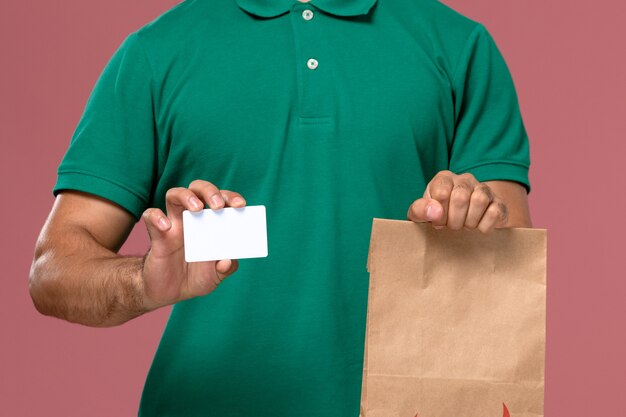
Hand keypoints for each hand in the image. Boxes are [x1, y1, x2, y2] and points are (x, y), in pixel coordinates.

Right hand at [140, 180, 245, 309]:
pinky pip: (151, 216)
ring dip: (186, 196)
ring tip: (197, 208)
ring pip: (174, 195)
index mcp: (210, 223)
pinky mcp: (157, 235)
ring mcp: (174, 225)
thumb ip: (226, 268)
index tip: (240, 205)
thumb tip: (228, 260)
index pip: (220, 200)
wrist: (169, 293)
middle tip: (218, 205)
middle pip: (198, 189)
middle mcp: (192, 219)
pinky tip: (166, 227)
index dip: (230, 197)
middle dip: (209, 191)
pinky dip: (157, 217)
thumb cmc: (195, 277)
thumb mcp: (215, 276)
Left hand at [407, 171, 507, 232]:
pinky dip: (485, 225)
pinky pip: (496, 211)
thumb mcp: (421, 215)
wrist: (461, 224)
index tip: (438, 222)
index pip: (442, 193)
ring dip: (470, 221)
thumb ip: (419, 211)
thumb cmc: (437, 216)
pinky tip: (479, 228)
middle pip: (460, 198)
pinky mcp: (499, 202)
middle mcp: (465, 179)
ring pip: (480, 200)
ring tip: (465, 226)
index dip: (439, 214)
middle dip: (454, 220)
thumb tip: (434, 212)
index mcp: (444, 178)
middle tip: (452, 226)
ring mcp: (484, 189)